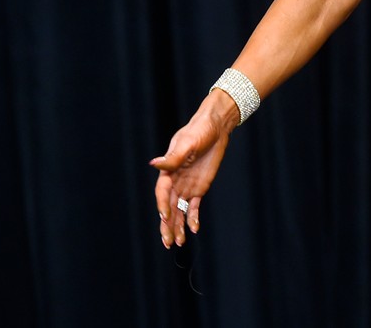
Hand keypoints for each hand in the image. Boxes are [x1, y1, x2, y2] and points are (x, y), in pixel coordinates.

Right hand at [150, 94, 235, 247]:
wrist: (216, 127)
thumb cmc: (199, 130)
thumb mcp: (187, 143)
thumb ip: (173, 158)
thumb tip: (154, 164)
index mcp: (168, 171)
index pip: (162, 193)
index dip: (162, 205)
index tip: (165, 217)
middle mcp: (175, 181)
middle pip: (169, 207)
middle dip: (167, 225)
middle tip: (167, 242)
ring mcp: (187, 186)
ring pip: (179, 210)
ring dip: (178, 226)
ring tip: (177, 243)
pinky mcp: (199, 187)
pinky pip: (194, 206)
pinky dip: (193, 217)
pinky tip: (194, 229)